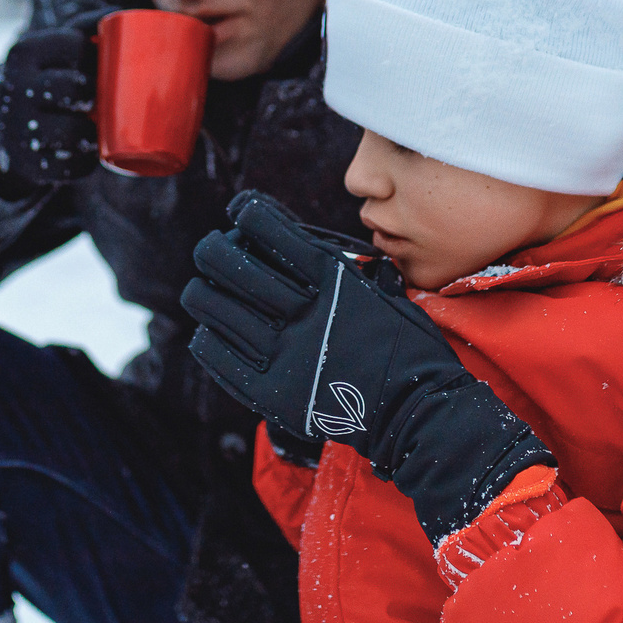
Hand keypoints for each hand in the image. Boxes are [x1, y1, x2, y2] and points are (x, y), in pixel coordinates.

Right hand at [0, 20, 100, 198]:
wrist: (8, 128)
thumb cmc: (48, 79)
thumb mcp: (54, 48)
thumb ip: (86, 25)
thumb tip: (124, 12)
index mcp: (23, 52)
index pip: (75, 47)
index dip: (95, 57)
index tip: (98, 64)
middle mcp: (14, 88)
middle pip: (74, 88)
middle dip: (94, 94)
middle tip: (99, 97)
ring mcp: (17, 129)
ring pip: (73, 131)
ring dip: (93, 132)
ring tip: (99, 127)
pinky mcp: (29, 164)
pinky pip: (70, 166)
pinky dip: (85, 161)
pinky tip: (87, 152)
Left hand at [183, 191, 551, 543]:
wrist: (417, 412)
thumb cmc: (406, 347)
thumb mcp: (380, 290)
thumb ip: (338, 268)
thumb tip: (294, 243)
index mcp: (333, 280)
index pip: (269, 229)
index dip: (247, 211)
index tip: (240, 210)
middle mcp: (303, 312)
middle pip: (229, 262)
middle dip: (214, 249)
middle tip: (215, 251)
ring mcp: (283, 353)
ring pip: (213, 306)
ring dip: (205, 291)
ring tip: (207, 290)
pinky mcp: (270, 391)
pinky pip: (216, 353)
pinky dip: (207, 336)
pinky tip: (212, 330)